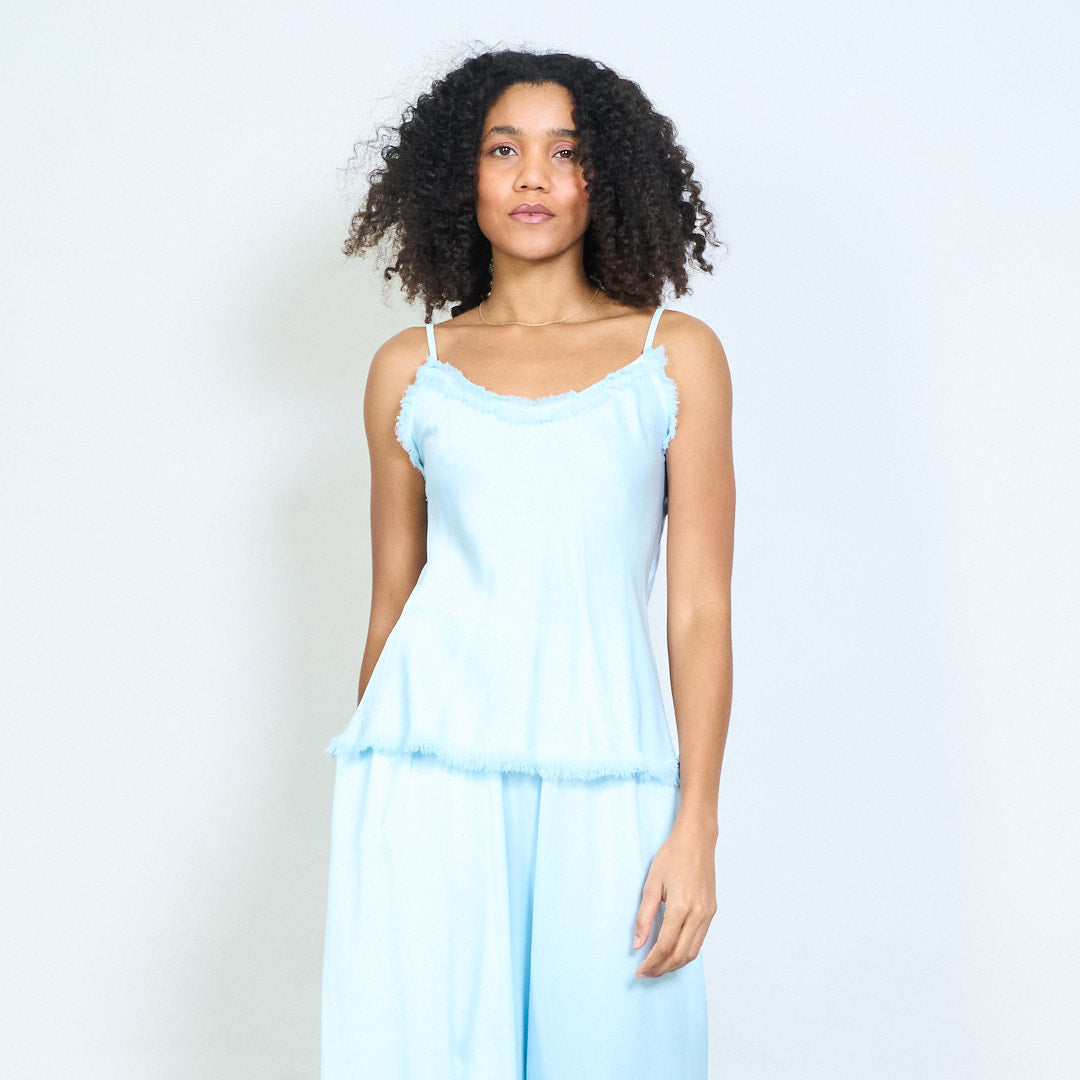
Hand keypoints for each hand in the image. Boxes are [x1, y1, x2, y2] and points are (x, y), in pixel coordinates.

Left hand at [632, 818, 716, 977]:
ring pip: (693, 952)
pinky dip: (686, 952)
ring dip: (675, 964)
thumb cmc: (672, 856)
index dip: (651, 962)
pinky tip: (673, 952)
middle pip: (680, 955)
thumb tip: (638, 944)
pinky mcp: (712, 912)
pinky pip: (700, 940)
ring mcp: (708, 914)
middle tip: (646, 973)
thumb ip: (644, 916)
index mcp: (680, 907)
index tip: (639, 970)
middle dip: (662, 968)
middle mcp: (698, 915)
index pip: (664, 947)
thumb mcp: (652, 884)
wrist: (696, 840)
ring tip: (658, 967)